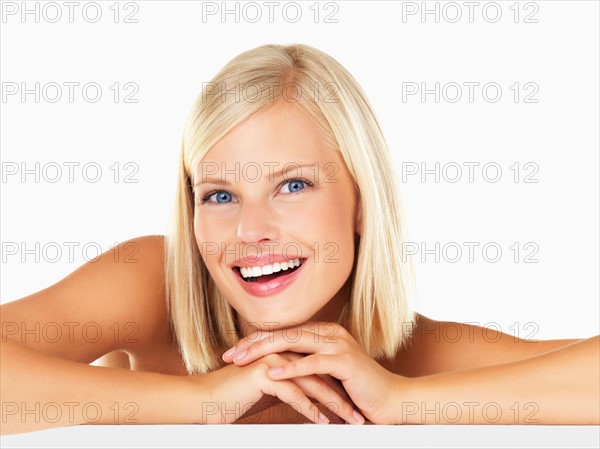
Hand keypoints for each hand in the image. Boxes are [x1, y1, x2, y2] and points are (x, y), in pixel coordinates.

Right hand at [192, 351, 363, 423]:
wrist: (208, 400)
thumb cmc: (238, 397)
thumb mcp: (272, 392)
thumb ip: (292, 387)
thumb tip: (313, 398)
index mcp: (286, 353)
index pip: (321, 370)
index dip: (339, 388)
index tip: (356, 406)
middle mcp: (282, 352)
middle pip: (322, 374)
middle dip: (343, 396)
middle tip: (359, 415)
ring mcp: (273, 360)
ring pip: (312, 382)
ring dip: (332, 403)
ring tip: (347, 420)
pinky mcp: (263, 374)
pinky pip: (292, 392)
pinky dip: (308, 408)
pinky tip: (320, 421)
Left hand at [222, 321, 405, 423]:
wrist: (389, 400)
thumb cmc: (355, 390)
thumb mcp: (324, 374)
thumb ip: (304, 365)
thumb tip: (274, 367)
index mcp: (323, 332)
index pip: (283, 332)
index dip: (256, 340)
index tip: (233, 350)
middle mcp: (329, 333)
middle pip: (283, 334)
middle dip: (253, 343)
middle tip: (229, 354)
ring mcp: (338, 344)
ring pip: (294, 343)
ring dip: (265, 351)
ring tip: (242, 360)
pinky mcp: (346, 361)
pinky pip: (313, 363)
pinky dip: (291, 368)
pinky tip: (272, 372)